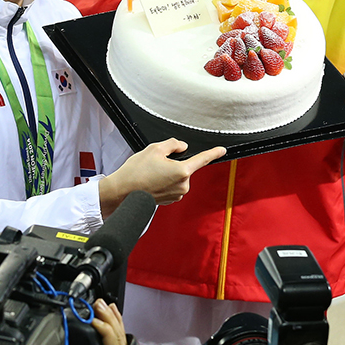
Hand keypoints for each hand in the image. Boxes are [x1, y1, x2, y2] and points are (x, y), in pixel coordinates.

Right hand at [65, 299, 127, 344]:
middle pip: (118, 334)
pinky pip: (118, 332)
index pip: (112, 343)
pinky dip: (116, 318)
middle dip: (108, 316)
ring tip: (103, 302)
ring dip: (111, 315)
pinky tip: (112, 308)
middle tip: (98, 304)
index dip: (103, 329)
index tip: (91, 320)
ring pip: (119, 331)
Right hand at [99, 138, 225, 215]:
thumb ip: (173, 144)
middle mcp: (183, 185)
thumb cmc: (136, 172)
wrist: (122, 192)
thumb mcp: (155, 149)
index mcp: (182, 171)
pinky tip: (151, 181)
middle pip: (185, 166)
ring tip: (150, 173)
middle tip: (155, 163)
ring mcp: (176, 194)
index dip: (213, 153)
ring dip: (168, 172)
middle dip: (174, 162)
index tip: (222, 150)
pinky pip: (171, 185)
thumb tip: (182, 147)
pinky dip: (164, 181)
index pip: (202, 159)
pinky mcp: (169, 200)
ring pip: (177, 176)